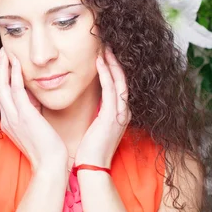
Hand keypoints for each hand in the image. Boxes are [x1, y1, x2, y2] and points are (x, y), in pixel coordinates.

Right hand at [0, 47, 67, 171]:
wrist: (51, 165)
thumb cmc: (48, 149)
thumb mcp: (36, 126)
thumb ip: (33, 111)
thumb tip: (35, 97)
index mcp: (9, 123)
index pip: (3, 96)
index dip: (3, 78)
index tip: (7, 64)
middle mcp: (7, 119)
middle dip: (0, 69)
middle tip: (3, 53)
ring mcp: (13, 118)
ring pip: (2, 86)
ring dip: (4, 67)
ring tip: (6, 52)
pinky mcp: (24, 116)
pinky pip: (15, 89)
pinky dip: (14, 74)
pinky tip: (16, 62)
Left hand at [74, 46, 130, 168]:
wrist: (92, 168)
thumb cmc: (89, 150)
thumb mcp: (94, 127)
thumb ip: (96, 113)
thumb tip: (88, 102)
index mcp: (119, 113)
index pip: (119, 84)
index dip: (113, 67)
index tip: (104, 53)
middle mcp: (123, 111)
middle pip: (123, 79)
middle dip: (115, 60)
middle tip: (106, 43)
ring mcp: (120, 113)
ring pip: (120, 80)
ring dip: (112, 62)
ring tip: (104, 47)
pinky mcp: (113, 116)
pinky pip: (112, 89)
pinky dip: (107, 73)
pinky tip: (100, 61)